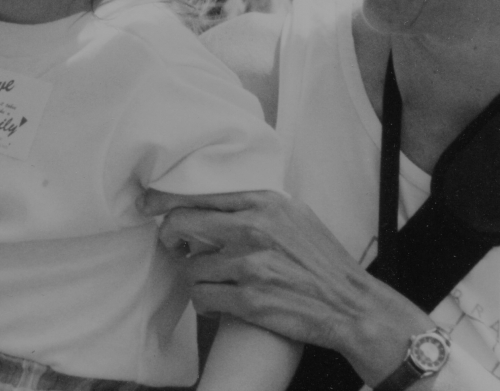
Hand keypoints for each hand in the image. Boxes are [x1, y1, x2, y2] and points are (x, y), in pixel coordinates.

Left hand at [140, 189, 426, 382]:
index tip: (147, 203)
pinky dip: (206, 302)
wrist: (352, 306)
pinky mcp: (248, 299)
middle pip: (182, 223)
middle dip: (170, 237)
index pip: (200, 192)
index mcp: (266, 202)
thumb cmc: (323, 263)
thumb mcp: (296, 216)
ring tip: (213, 282)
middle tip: (172, 246)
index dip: (166, 199)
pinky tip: (220, 302)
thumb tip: (217, 199)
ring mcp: (250, 265)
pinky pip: (202, 298)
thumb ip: (258, 205)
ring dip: (195, 278)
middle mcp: (255, 228)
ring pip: (190, 267)